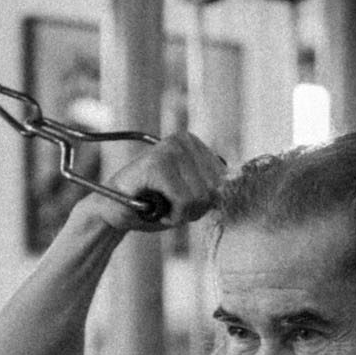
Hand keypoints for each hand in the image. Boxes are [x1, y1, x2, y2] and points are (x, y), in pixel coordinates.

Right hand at [73, 130, 226, 234]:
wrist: (112, 213)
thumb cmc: (153, 206)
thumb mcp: (191, 194)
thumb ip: (214, 188)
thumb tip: (243, 186)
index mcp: (195, 143)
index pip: (225, 183)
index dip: (204, 203)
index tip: (179, 199)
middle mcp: (184, 139)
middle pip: (215, 192)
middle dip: (193, 209)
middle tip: (167, 203)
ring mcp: (170, 148)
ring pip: (201, 198)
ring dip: (180, 213)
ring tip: (160, 204)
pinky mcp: (157, 163)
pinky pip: (184, 202)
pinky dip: (170, 215)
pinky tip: (152, 206)